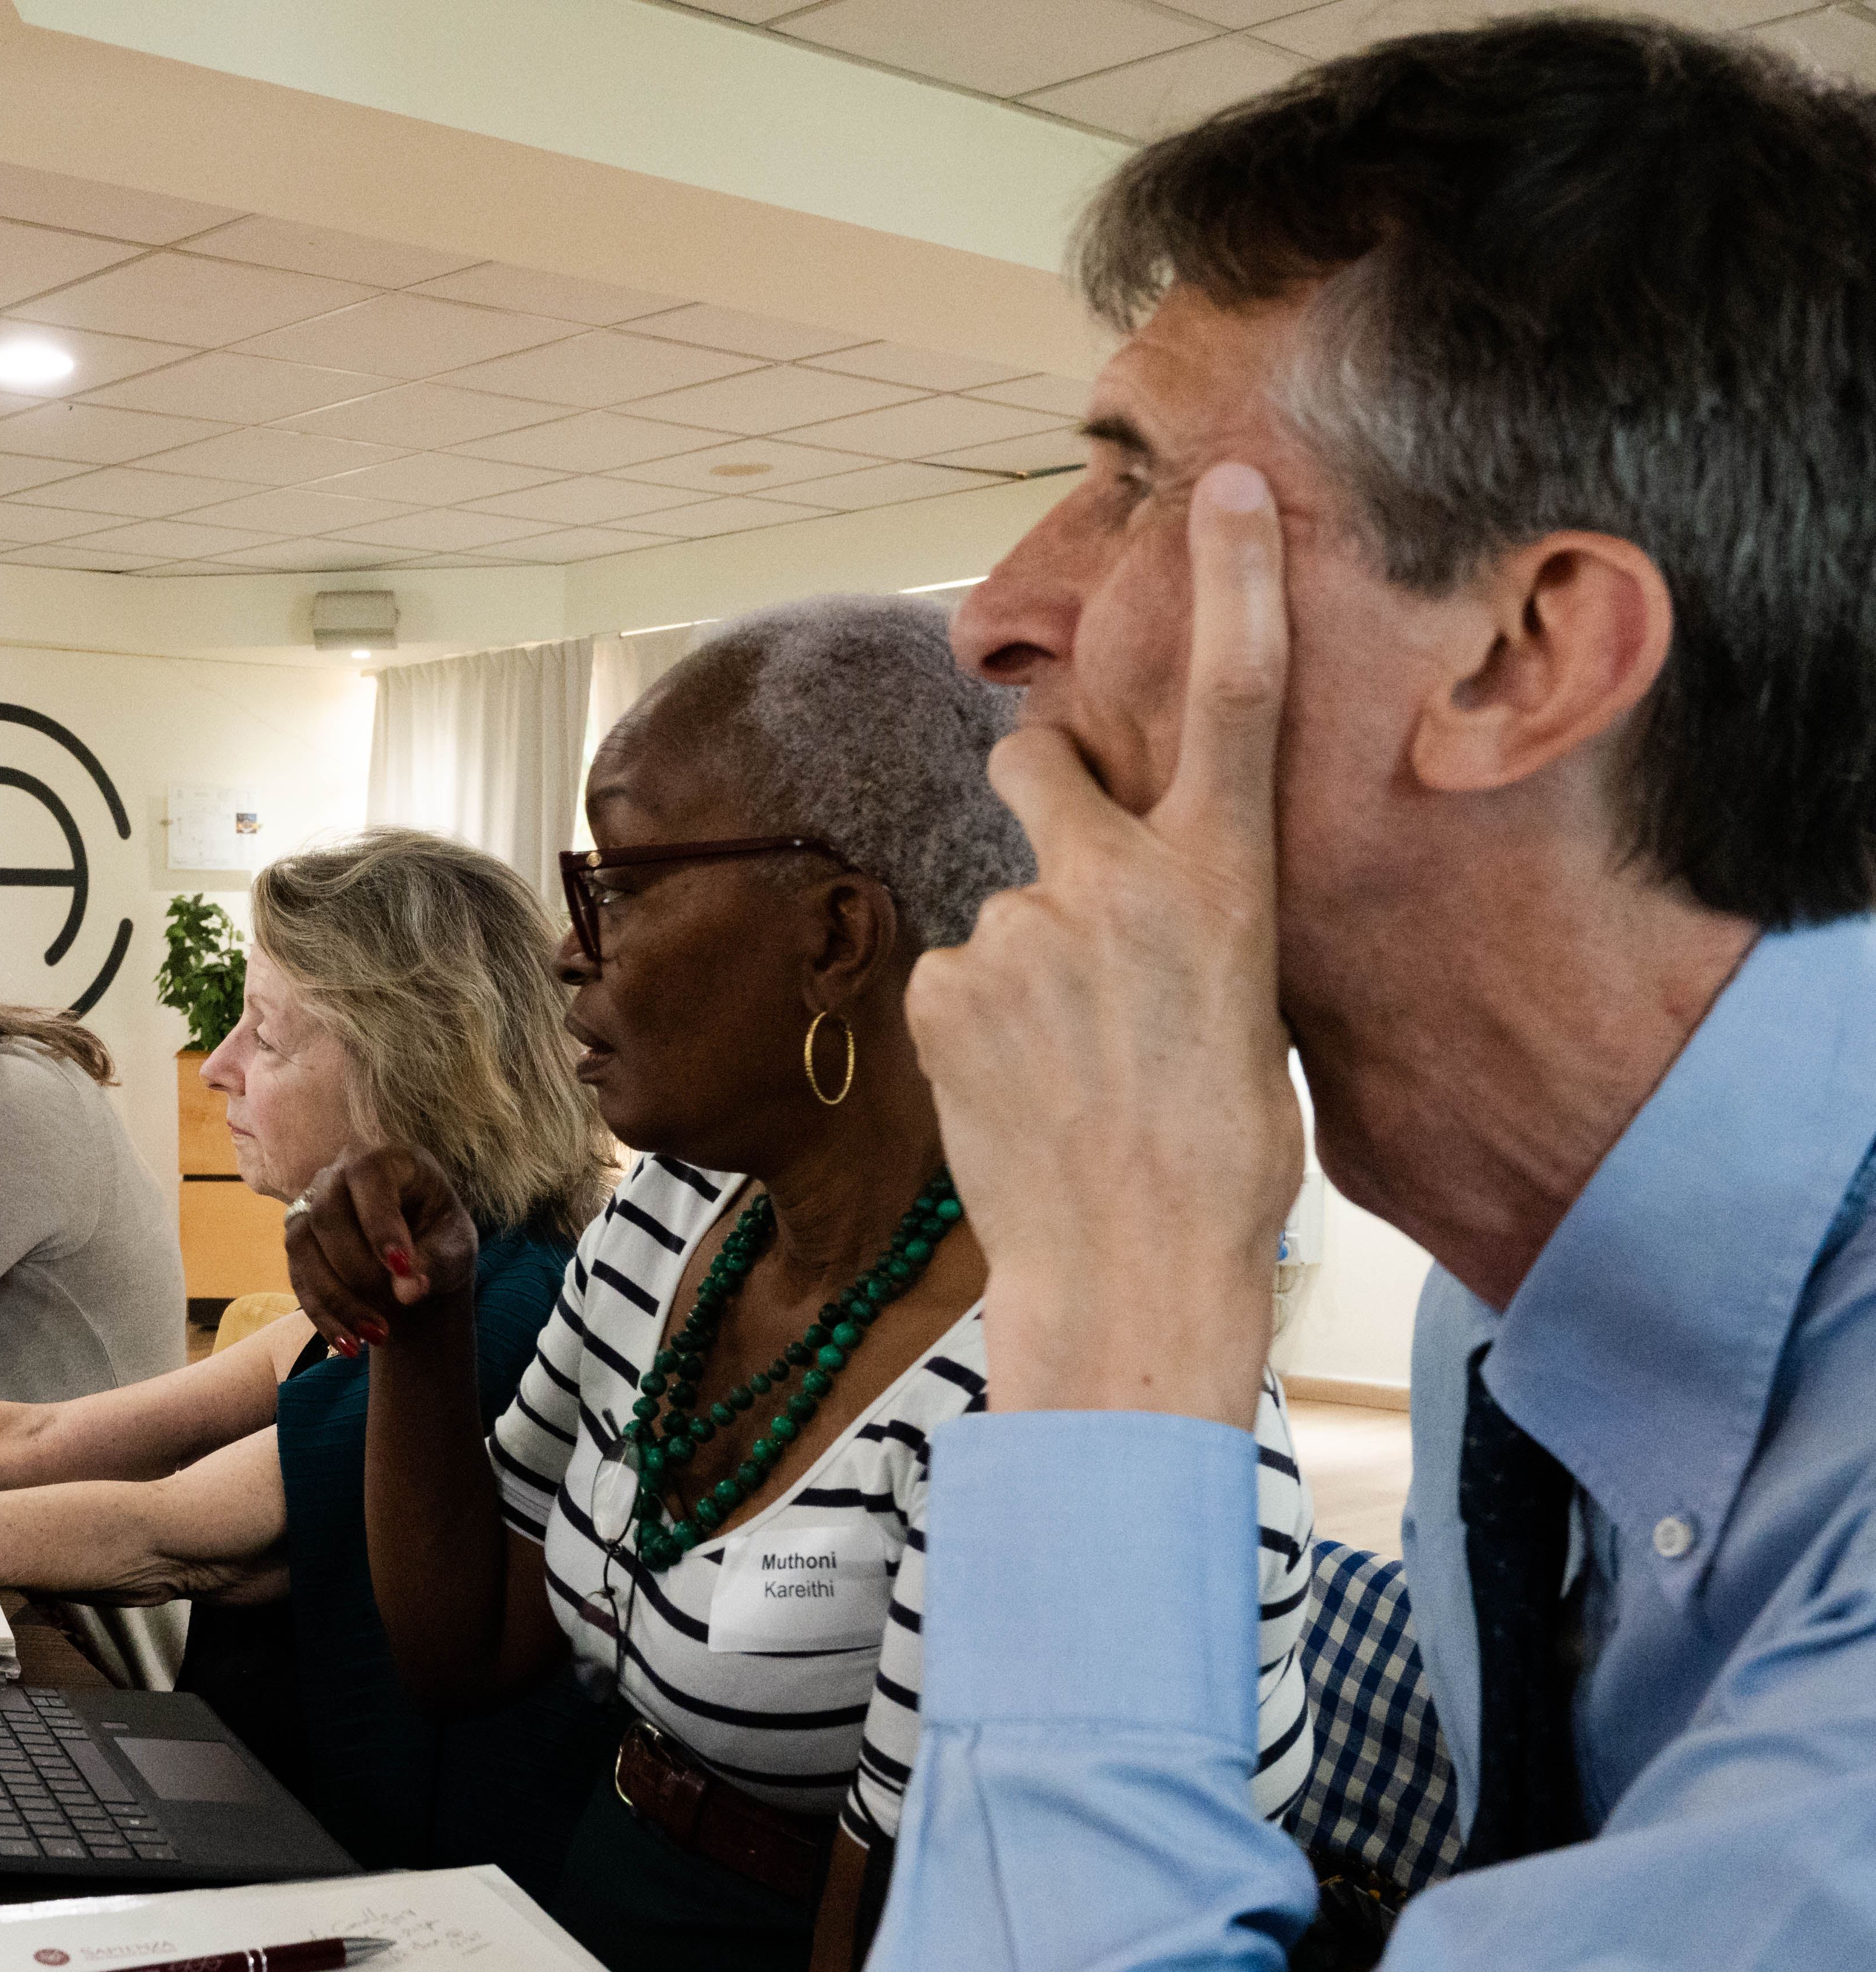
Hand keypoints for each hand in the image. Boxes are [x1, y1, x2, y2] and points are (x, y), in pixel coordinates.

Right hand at [285, 1144, 482, 1355]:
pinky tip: (351, 1345)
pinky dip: (324, 1316)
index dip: (380, 1222)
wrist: (418, 1261)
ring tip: (378, 1336)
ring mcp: (311, 1205)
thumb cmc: (441, 1240)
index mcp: (388, 1161)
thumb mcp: (455, 1249)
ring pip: (302, 1246)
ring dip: (337, 1299)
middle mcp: (339, 1174)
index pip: (368, 1177)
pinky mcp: (299, 1241)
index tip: (401, 1267)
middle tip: (394, 1309)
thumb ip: (436, 1262)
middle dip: (358, 1269)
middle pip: (327, 1213)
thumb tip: (407, 1291)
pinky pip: (298, 1279)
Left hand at [903, 461, 1304, 1425]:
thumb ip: (1191, 925)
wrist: (1134, 1267)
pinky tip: (1015, 1094)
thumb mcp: (1246, 1013)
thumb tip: (1149, 919)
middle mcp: (1113, 883)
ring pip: (998, 918)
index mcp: (1223, 883)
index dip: (1233, 583)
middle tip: (1057, 878)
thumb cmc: (1219, 1158)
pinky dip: (975, 1032)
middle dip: (1032, 786)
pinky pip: (952, 988)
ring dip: (1017, 973)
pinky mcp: (942, 991)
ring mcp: (1017, 932)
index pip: (1235, 698)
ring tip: (1061, 1070)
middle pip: (1033, 765)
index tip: (1220, 487)